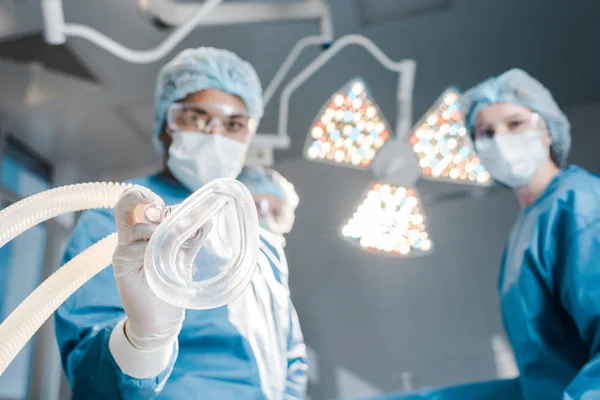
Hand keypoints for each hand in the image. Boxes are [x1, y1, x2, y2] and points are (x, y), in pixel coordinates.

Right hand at [112, 186, 184, 350]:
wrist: (161, 318)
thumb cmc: (170, 284)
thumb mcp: (182, 256)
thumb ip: (190, 237)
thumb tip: (208, 218)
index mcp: (141, 230)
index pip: (133, 203)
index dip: (142, 194)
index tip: (158, 200)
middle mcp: (128, 236)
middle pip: (123, 205)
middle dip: (140, 197)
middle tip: (158, 206)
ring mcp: (123, 249)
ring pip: (138, 227)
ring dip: (158, 232)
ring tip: (170, 249)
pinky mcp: (121, 264)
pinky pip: (136, 247)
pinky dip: (152, 250)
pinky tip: (160, 262)